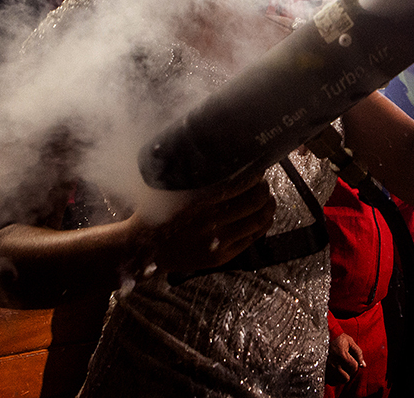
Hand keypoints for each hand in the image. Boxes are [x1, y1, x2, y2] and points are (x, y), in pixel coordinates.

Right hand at [151, 175, 275, 273]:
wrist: (145, 250)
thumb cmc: (158, 213)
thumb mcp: (172, 188)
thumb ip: (195, 176)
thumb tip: (222, 157)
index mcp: (199, 201)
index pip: (240, 184)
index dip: (255, 175)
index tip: (257, 168)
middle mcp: (211, 222)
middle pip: (255, 201)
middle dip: (264, 188)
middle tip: (263, 183)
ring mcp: (218, 242)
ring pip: (258, 220)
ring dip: (268, 206)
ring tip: (267, 198)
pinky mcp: (222, 257)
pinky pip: (252, 239)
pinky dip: (263, 225)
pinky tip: (263, 216)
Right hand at [325, 332, 363, 385]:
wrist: (323, 335)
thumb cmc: (337, 338)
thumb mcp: (350, 342)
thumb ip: (358, 353)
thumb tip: (363, 365)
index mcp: (342, 356)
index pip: (354, 368)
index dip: (355, 364)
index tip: (351, 359)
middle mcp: (334, 364)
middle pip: (346, 378)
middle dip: (348, 373)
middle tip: (345, 366)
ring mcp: (326, 368)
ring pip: (337, 382)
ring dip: (339, 377)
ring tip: (339, 369)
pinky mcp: (321, 370)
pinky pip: (328, 381)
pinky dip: (332, 378)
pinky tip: (333, 371)